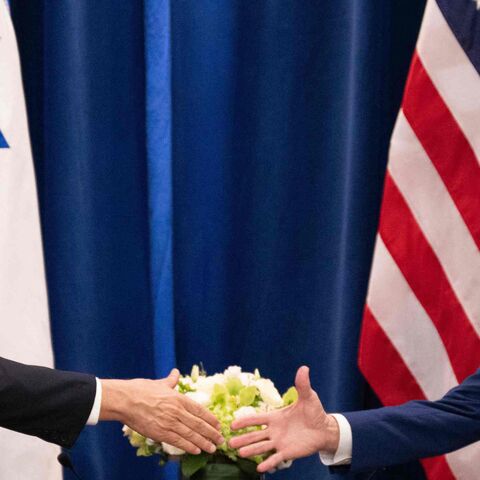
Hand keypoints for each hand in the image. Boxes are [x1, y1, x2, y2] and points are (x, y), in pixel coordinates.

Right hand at [100, 369, 223, 454]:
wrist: (125, 400)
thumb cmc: (141, 390)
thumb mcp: (160, 383)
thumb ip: (171, 380)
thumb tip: (175, 372)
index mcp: (178, 398)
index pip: (200, 410)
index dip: (211, 419)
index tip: (218, 425)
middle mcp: (177, 411)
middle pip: (199, 424)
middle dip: (211, 433)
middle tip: (221, 439)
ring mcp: (169, 423)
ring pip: (191, 435)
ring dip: (204, 442)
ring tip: (213, 448)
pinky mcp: (160, 433)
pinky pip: (178, 441)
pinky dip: (189, 447)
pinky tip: (197, 450)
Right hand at [229, 366, 339, 472]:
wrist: (324, 429)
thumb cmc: (314, 411)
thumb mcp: (308, 397)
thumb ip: (302, 384)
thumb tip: (304, 368)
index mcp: (276, 417)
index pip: (257, 419)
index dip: (244, 421)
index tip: (232, 425)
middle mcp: (274, 430)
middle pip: (255, 435)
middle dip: (243, 438)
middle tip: (229, 442)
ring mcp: (279, 442)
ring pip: (262, 447)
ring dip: (251, 450)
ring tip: (240, 453)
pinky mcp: (287, 452)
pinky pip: (275, 459)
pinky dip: (268, 463)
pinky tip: (259, 468)